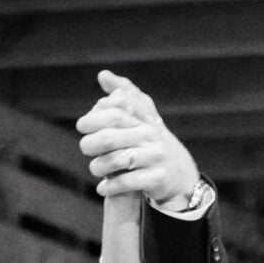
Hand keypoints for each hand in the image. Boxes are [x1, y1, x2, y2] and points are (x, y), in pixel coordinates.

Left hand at [76, 70, 200, 206]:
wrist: (181, 172)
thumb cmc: (153, 141)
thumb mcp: (143, 115)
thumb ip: (124, 94)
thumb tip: (102, 75)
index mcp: (143, 119)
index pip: (115, 113)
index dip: (94, 119)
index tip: (81, 125)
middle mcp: (150, 136)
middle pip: (110, 138)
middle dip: (91, 144)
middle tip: (85, 148)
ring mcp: (155, 157)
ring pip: (117, 161)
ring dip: (99, 166)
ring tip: (95, 168)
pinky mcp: (157, 178)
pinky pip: (128, 182)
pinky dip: (111, 186)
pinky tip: (102, 187)